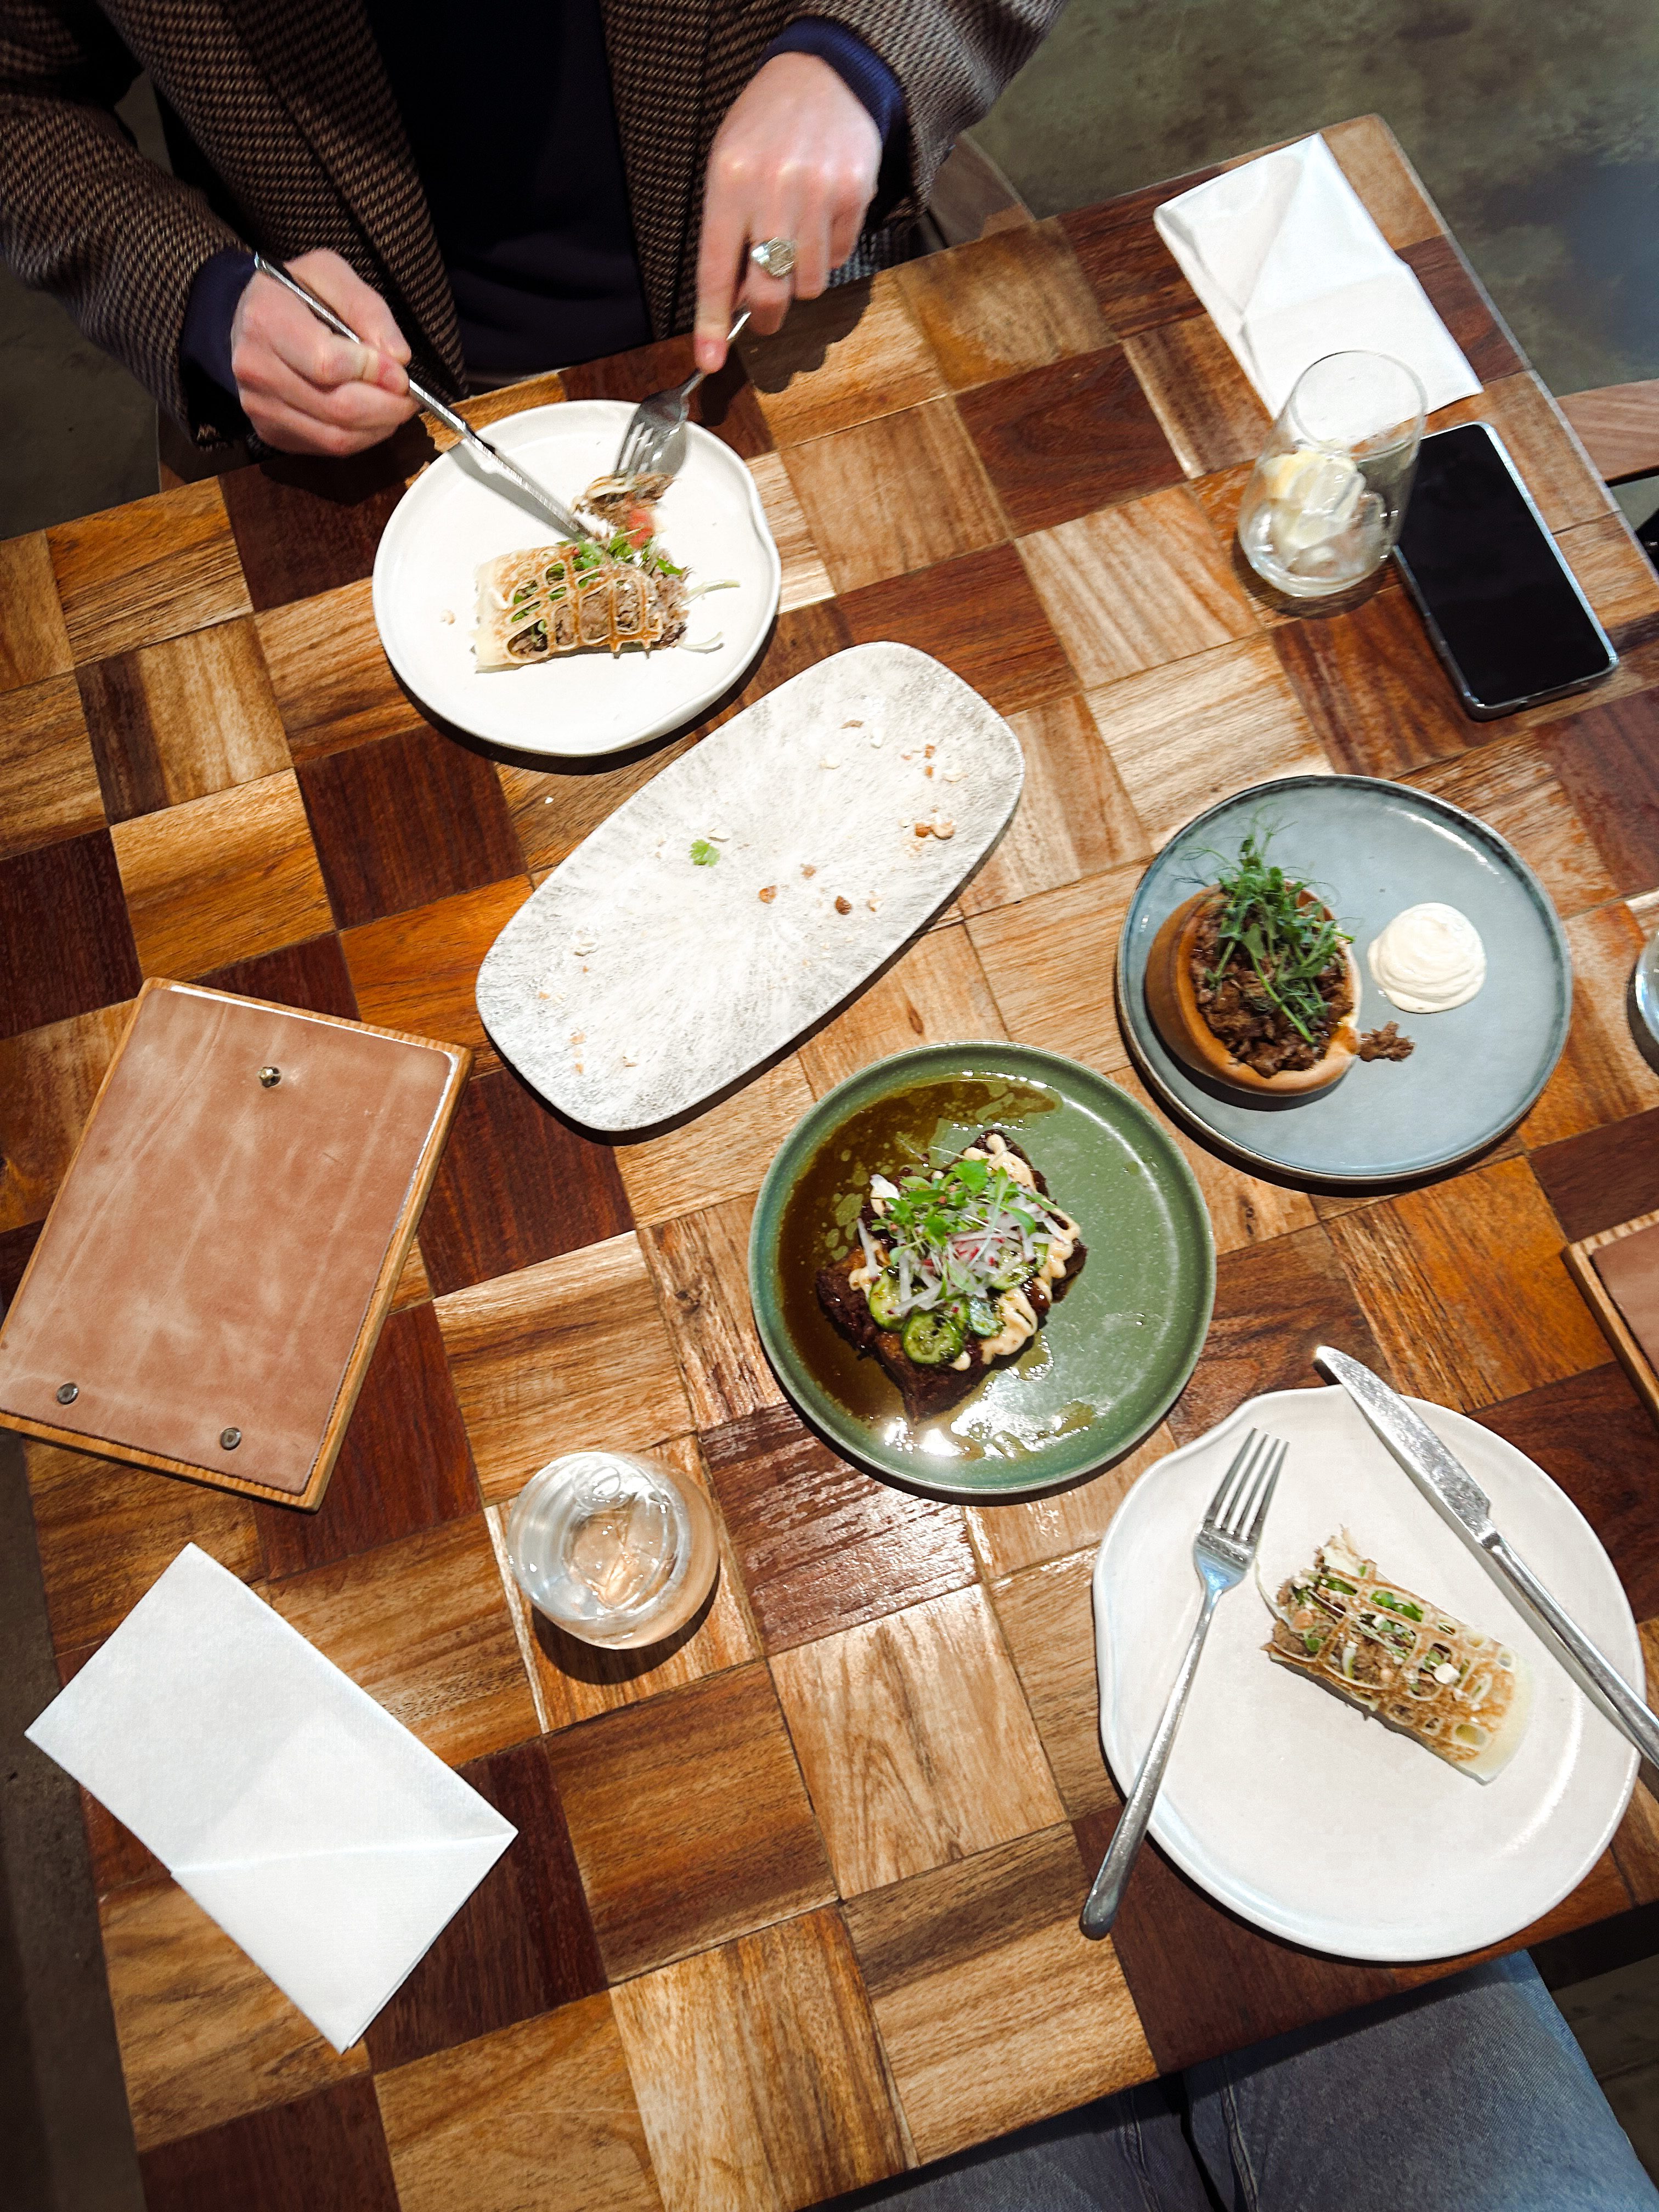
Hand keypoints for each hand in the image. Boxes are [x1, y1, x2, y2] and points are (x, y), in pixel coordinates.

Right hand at [230, 248, 416, 456]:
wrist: (253, 318)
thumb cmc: (295, 293)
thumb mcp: (330, 273)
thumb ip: (366, 308)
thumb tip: (397, 357)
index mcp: (266, 320)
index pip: (327, 364)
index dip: (374, 372)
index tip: (400, 371)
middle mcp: (255, 368)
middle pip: (337, 408)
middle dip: (387, 407)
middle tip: (408, 397)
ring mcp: (259, 406)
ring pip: (336, 437)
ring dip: (379, 428)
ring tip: (394, 407)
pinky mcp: (270, 432)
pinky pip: (327, 448)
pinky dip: (360, 438)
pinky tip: (369, 418)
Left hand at [694, 52, 881, 372]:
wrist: (823, 74)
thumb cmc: (765, 127)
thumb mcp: (728, 166)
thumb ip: (728, 232)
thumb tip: (736, 301)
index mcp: (729, 182)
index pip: (716, 270)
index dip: (712, 323)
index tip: (710, 361)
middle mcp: (772, 189)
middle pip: (770, 290)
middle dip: (766, 315)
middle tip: (765, 315)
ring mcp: (817, 192)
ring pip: (809, 282)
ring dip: (800, 278)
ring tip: (795, 242)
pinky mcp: (853, 193)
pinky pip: (838, 256)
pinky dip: (828, 251)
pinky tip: (821, 216)